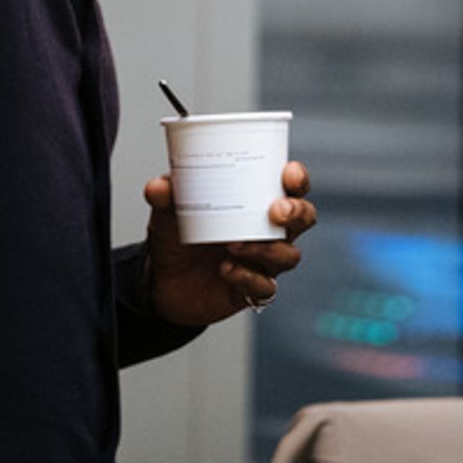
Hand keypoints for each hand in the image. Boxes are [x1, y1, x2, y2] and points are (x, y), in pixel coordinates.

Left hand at [141, 161, 316, 325]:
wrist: (161, 281)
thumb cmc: (176, 236)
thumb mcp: (167, 210)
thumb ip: (164, 195)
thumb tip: (158, 186)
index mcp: (256, 201)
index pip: (291, 186)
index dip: (298, 179)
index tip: (289, 173)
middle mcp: (267, 230)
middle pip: (304, 218)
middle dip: (297, 212)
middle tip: (275, 211)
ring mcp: (263, 261)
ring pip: (289, 255)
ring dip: (266, 249)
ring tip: (233, 244)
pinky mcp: (252, 290)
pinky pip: (265, 287)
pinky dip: (248, 277)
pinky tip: (227, 269)